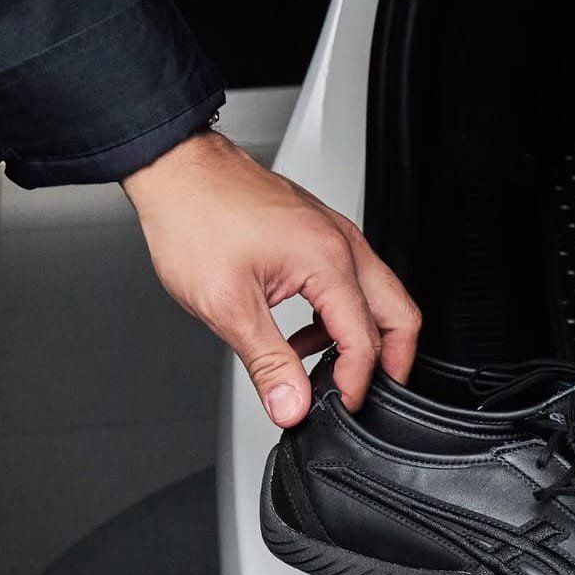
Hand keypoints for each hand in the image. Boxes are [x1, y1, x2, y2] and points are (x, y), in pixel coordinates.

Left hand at [123, 129, 420, 426]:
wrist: (175, 168)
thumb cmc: (194, 217)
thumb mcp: (226, 305)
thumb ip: (267, 362)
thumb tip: (291, 404)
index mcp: (327, 261)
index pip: (364, 340)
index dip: (355, 383)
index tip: (339, 405)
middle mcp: (342, 244)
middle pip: (399, 315)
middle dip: (393, 363)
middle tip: (372, 395)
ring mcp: (335, 236)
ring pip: (380, 298)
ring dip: (364, 340)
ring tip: (330, 371)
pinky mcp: (322, 234)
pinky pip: (354, 283)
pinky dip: (341, 318)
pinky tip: (305, 337)